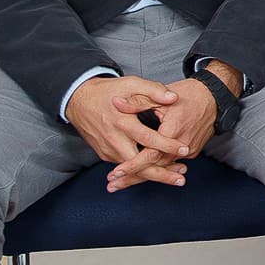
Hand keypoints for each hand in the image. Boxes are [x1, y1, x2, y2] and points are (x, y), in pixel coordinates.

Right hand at [65, 75, 188, 189]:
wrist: (79, 101)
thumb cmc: (108, 92)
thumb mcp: (131, 84)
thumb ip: (153, 90)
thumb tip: (173, 97)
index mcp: (122, 122)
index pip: (148, 138)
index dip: (168, 145)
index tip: (186, 149)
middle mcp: (114, 139)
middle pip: (139, 163)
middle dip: (161, 174)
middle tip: (181, 179)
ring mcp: (107, 149)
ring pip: (132, 169)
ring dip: (153, 175)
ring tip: (175, 177)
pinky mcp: (104, 154)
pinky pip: (124, 166)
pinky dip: (140, 171)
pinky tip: (157, 172)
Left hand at [109, 61, 237, 190]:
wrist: (214, 98)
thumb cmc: (188, 94)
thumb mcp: (160, 96)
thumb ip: (137, 102)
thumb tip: (116, 103)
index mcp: (173, 130)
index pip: (150, 154)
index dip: (132, 165)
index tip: (116, 173)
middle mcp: (182, 145)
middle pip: (154, 168)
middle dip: (132, 178)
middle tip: (112, 186)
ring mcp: (189, 151)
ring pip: (162, 169)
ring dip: (142, 176)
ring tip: (121, 183)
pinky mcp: (191, 152)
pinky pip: (170, 164)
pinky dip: (156, 170)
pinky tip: (140, 175)